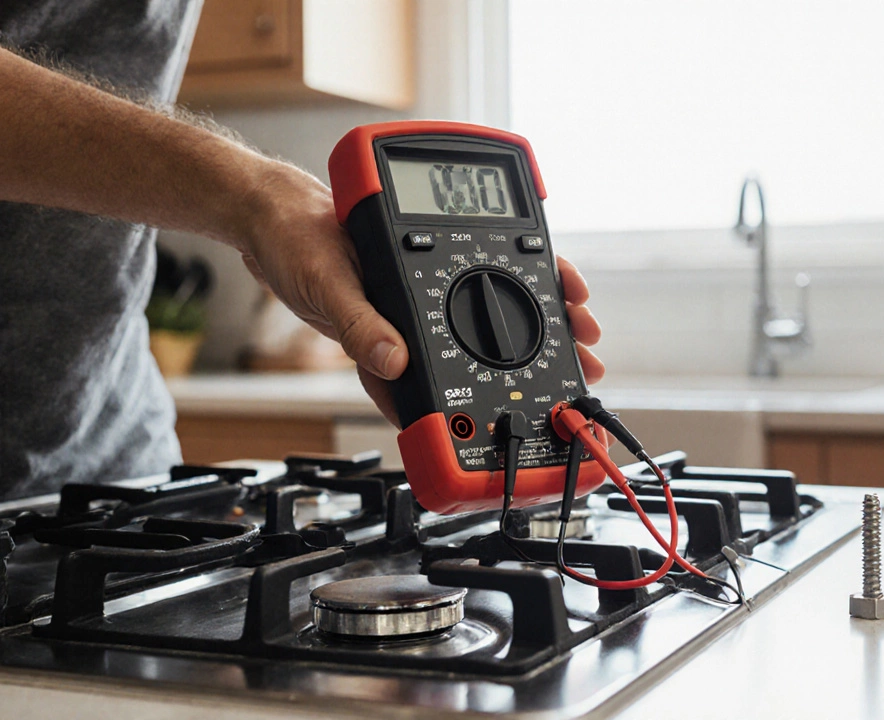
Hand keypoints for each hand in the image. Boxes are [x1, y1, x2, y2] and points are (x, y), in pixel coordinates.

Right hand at [238, 161, 603, 427]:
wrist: (288, 210)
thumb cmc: (297, 253)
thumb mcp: (326, 289)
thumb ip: (359, 326)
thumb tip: (393, 360)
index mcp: (388, 350)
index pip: (442, 392)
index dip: (490, 406)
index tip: (534, 408)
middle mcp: (415, 333)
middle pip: (484, 358)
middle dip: (539, 363)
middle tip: (583, 363)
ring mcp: (429, 306)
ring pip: (494, 323)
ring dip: (542, 322)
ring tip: (581, 323)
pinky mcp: (436, 276)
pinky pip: (487, 283)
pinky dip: (522, 282)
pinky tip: (553, 281)